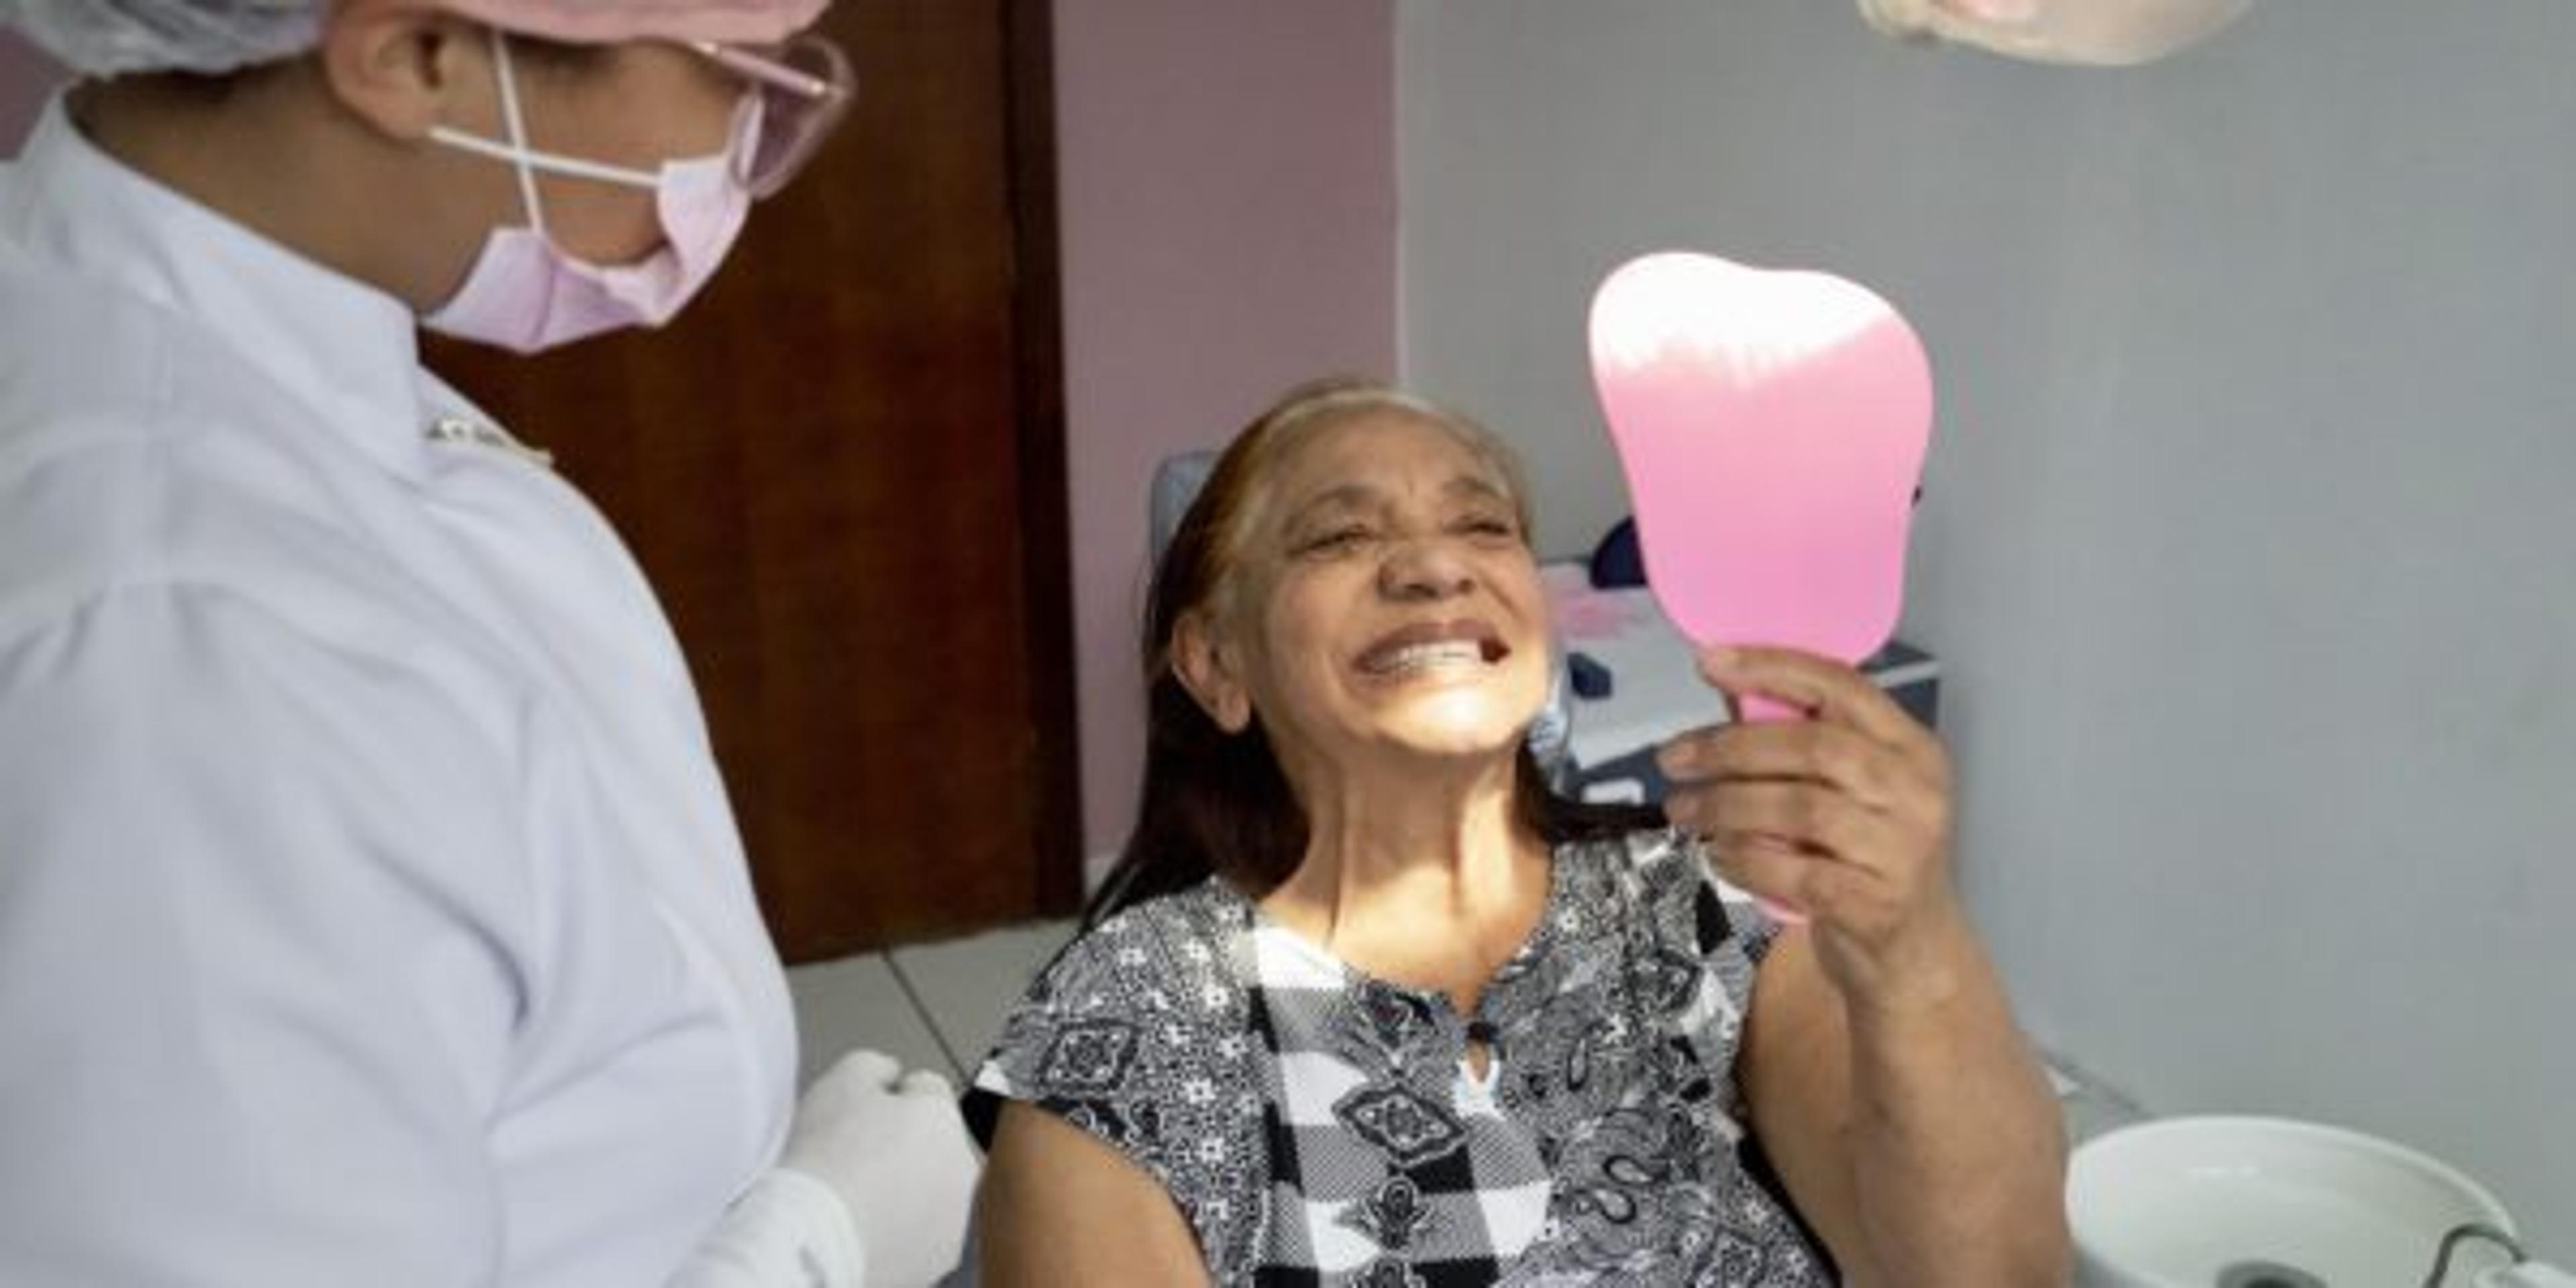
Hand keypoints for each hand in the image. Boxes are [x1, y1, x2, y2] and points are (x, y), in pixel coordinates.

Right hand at [781, 1050, 977, 1286]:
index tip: (860, 1114)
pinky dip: (900, 1227)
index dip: (886, 1095)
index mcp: (945, 1117)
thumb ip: (876, 1065)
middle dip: (901, 1143)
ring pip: (929, 1187)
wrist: (812, 1240)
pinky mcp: (938, 1256)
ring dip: (903, 1187)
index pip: (925, 1087)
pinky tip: (864, 1224)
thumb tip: (890, 1074)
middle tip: (853, 1157)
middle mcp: (963, 1166)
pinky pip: (920, 1230)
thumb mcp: (842, 1080)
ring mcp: (955, 1216)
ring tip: (855, 1194)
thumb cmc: (824, 1163)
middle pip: (931, 1140)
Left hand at [1654, 645, 1970, 1011]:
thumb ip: (1797, 743)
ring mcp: (1901, 849)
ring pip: (1799, 808)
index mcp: (1911, 747)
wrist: (1913, 955)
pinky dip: (1746, 860)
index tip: (1709, 661)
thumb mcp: (1849, 793)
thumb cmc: (1866, 859)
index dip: (1771, 667)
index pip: (1841, 686)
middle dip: (1729, 747)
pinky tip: (1718, 857)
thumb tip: (1727, 689)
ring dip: (1726, 806)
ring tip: (1683, 811)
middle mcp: (1916, 791)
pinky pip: (1795, 871)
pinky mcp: (1876, 903)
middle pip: (1812, 747)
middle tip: (1673, 758)